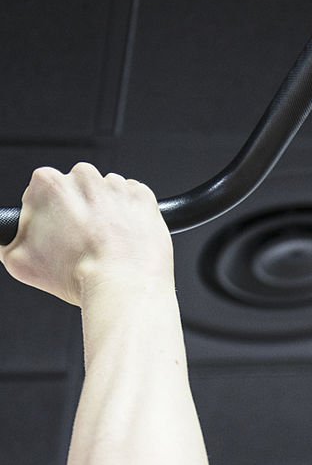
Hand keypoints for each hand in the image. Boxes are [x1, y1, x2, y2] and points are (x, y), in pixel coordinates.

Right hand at [0, 162, 172, 306]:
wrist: (123, 287)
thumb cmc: (76, 275)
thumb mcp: (19, 261)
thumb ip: (8, 241)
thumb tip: (8, 239)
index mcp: (48, 183)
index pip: (46, 191)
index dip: (53, 215)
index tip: (61, 232)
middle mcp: (83, 177)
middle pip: (80, 189)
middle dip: (82, 210)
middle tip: (87, 241)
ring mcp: (117, 186)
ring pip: (109, 194)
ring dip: (109, 213)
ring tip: (110, 244)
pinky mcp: (144, 198)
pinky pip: (136, 200)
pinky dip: (133, 216)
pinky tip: (127, 238)